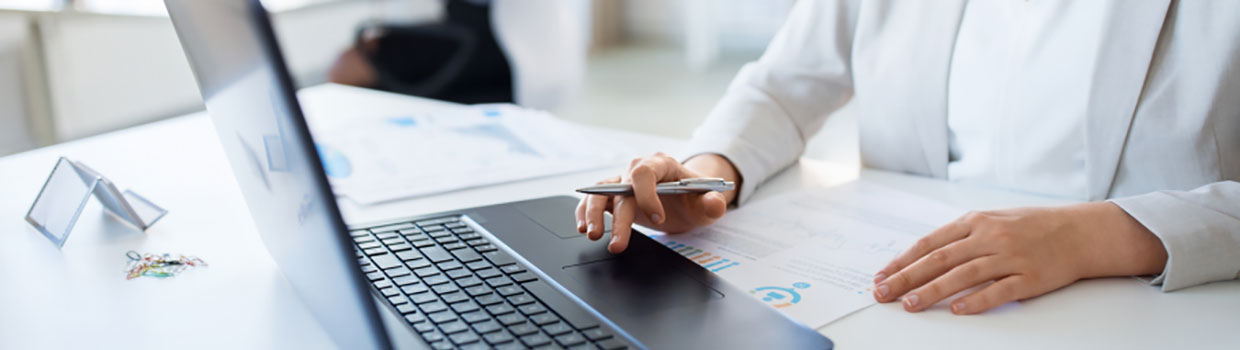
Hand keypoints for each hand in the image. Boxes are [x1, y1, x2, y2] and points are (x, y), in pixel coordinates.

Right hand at [574, 153, 738, 252]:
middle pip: (621, 189)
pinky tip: (583, 227)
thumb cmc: (694, 196)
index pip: (645, 173)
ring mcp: (623, 182)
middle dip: (618, 218)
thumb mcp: (708, 200)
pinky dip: (585, 212)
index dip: (647, 196)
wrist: (685, 198)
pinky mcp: (613, 195)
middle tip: (618, 243)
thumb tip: (714, 204)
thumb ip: (714, 202)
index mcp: (662, 164)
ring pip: (601, 192)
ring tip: (592, 235)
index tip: (658, 219)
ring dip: (593, 213)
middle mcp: (638, 170)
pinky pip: (594, 200)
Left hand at [872, 202, 1167, 313]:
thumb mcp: (992, 220)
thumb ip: (959, 237)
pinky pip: (998, 292)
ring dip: (933, 291)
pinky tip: (956, 310)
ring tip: (910, 304)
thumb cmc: (1031, 226)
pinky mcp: (1029, 278)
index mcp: (975, 222)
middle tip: (883, 293)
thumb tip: (922, 257)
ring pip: (963, 276)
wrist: (1080, 231)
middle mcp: (990, 237)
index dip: (903, 261)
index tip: (882, 276)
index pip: (929, 244)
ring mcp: (1010, 257)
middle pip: (939, 260)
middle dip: (906, 278)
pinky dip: (976, 301)